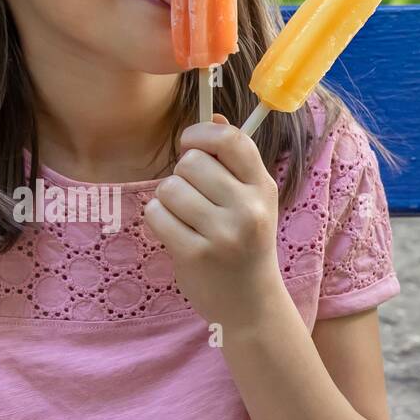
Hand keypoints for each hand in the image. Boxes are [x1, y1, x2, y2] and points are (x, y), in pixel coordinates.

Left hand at [143, 115, 280, 328]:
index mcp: (262, 187)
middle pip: (191, 162)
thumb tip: (211, 115)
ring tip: (183, 218)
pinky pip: (156, 214)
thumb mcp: (253, 200)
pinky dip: (157, 220)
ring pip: (169, 187)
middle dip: (181, 174)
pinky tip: (173, 232)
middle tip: (190, 196)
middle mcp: (247, 208)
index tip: (190, 145)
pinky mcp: (195, 254)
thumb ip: (234, 160)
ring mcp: (222, 233)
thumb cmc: (246, 244)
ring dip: (167, 199)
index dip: (200, 134)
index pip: (230, 138)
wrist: (250, 304)